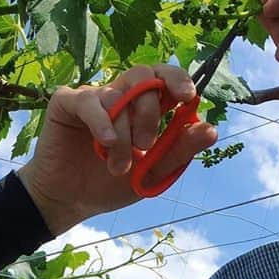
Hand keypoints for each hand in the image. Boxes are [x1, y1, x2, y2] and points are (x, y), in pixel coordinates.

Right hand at [18, 64, 217, 234]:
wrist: (70, 202)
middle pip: (144, 77)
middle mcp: (120, 95)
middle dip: (149, 112)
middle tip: (146, 145)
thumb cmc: (109, 185)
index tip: (187, 97)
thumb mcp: (151, 173)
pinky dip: (101, 121)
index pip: (164, 78)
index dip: (178, 79)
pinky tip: (105, 143)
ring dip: (122, 134)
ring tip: (117, 166)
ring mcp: (93, 97)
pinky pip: (88, 100)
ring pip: (117, 96)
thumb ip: (179, 151)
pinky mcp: (67, 103)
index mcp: (143, 108)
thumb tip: (211, 130)